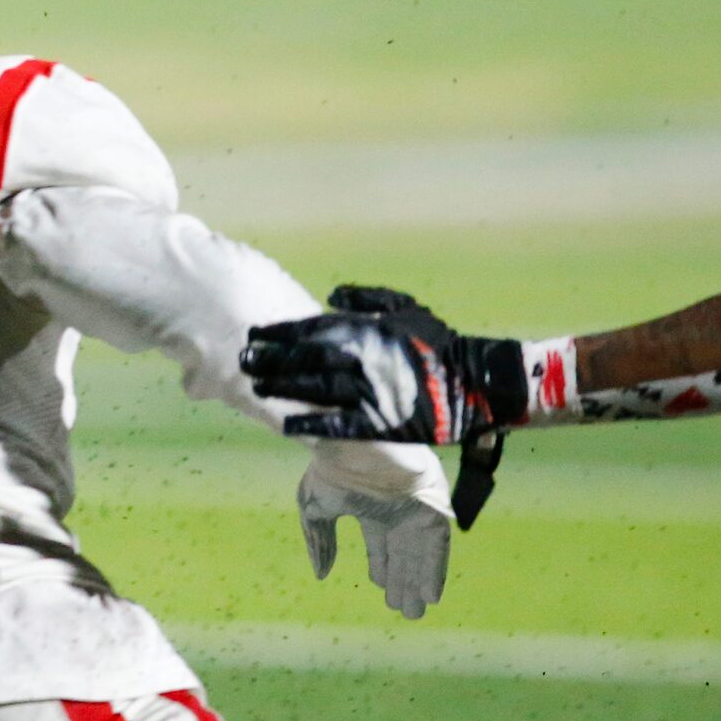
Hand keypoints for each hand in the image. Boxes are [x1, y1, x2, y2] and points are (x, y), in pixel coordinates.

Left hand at [244, 313, 482, 442]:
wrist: (479, 382)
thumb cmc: (439, 342)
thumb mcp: (404, 309)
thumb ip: (365, 299)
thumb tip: (331, 295)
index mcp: (364, 331)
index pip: (308, 329)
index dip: (277, 333)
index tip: (253, 334)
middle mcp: (360, 361)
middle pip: (303, 359)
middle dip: (269, 360)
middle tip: (242, 360)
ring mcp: (369, 393)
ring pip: (314, 390)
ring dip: (282, 389)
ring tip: (256, 387)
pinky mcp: (382, 423)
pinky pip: (339, 426)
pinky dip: (312, 425)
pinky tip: (286, 425)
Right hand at [294, 440, 452, 617]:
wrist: (358, 444)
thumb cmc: (333, 470)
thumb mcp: (314, 508)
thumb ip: (320, 542)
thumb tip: (322, 575)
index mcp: (371, 509)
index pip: (381, 546)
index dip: (383, 570)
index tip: (383, 591)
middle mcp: (397, 512)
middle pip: (405, 556)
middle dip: (403, 584)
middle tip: (405, 613)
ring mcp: (418, 511)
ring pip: (421, 556)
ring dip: (419, 584)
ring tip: (416, 612)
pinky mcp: (434, 510)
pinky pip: (437, 547)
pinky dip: (434, 570)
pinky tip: (430, 596)